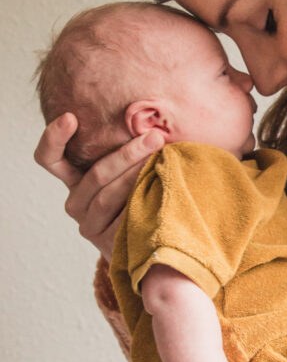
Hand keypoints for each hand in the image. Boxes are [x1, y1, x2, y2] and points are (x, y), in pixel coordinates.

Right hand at [34, 112, 163, 260]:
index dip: (54, 138)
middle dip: (127, 154)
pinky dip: (141, 201)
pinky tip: (159, 189)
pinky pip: (122, 219)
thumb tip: (150, 122)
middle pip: (95, 175)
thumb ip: (127, 150)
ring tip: (161, 159)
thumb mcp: (128, 170)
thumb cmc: (139, 194)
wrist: (148, 241)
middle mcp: (76, 203)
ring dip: (135, 175)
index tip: (70, 117)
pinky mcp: (106, 244)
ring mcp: (89, 225)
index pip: (50, 159)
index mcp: (75, 180)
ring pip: (107, 197)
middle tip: (154, 137)